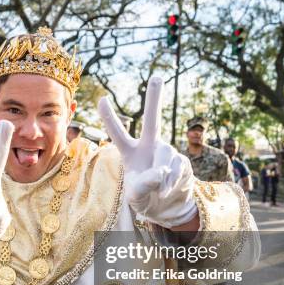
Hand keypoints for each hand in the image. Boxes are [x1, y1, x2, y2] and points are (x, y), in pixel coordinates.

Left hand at [97, 76, 196, 228]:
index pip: (118, 133)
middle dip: (155, 99)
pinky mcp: (182, 161)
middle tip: (157, 76)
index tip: (100, 99)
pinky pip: (178, 168)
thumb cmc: (145, 199)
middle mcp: (149, 146)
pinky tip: (168, 190)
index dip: (109, 117)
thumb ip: (143, 185)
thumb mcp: (135, 196)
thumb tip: (161, 170)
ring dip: (162, 176)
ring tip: (158, 191)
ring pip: (165, 157)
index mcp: (130, 152)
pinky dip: (172, 182)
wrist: (167, 208)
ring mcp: (167, 152)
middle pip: (152, 120)